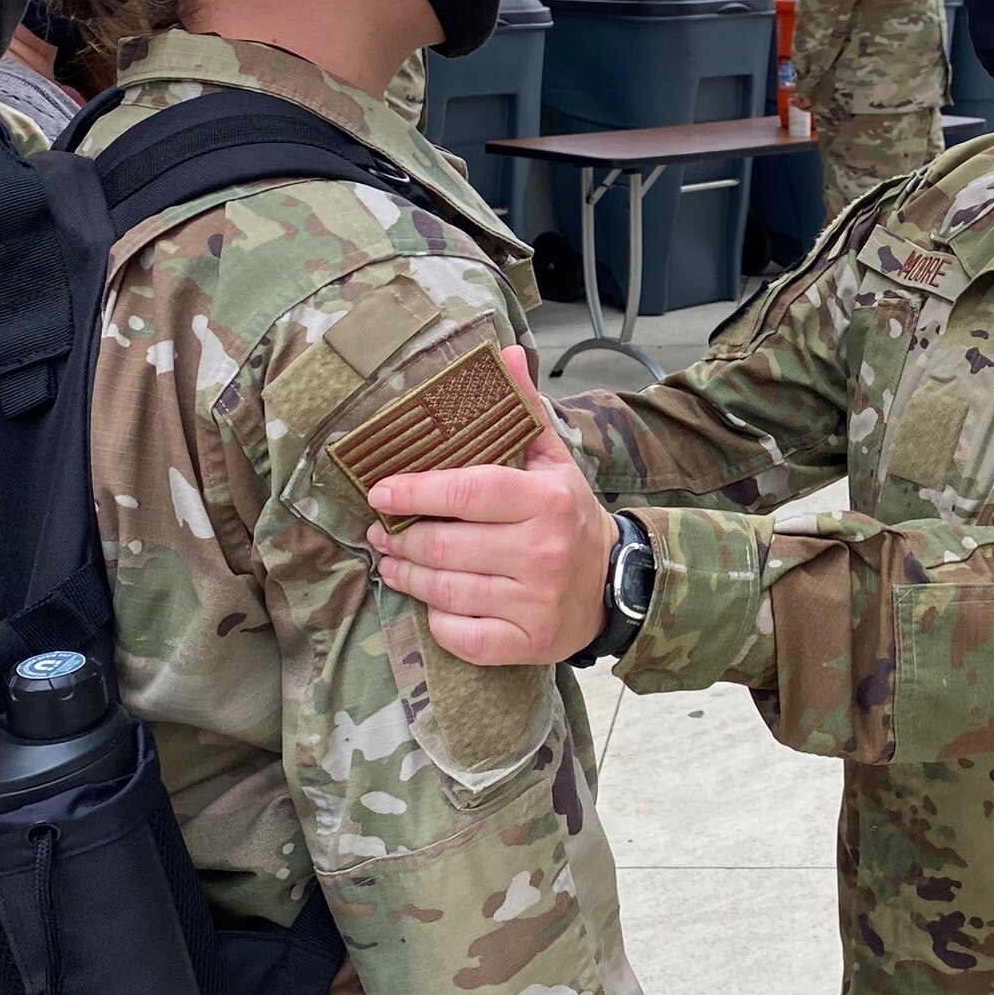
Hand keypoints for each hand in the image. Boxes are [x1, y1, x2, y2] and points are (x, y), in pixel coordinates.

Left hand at [364, 345, 614, 665]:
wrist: (613, 586)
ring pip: (445, 590)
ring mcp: (534, 601)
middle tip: (379, 532)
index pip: (467, 490)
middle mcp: (541, 550)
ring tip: (391, 562)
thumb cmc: (568, 515)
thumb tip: (504, 352)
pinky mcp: (526, 642)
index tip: (379, 492)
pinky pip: (460, 634)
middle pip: (445, 545)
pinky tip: (431, 602)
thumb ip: (523, 410)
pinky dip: (437, 619)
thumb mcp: (553, 459)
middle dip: (400, 539)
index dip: (415, 491)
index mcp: (546, 499)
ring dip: (406, 576)